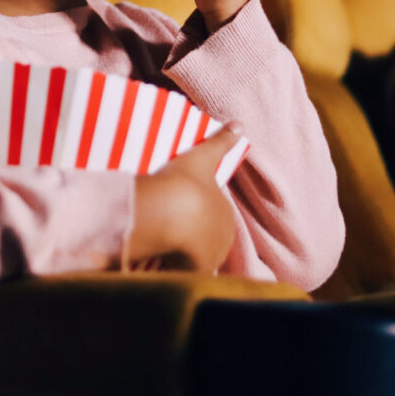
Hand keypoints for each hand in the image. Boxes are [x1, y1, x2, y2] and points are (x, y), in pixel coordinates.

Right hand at [128, 127, 239, 272]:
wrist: (168, 212)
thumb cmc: (186, 182)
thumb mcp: (203, 157)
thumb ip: (221, 142)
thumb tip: (240, 123)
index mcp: (226, 214)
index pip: (211, 215)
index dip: (192, 211)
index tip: (173, 207)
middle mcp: (223, 239)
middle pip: (203, 237)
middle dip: (188, 235)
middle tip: (163, 224)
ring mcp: (209, 258)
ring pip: (192, 256)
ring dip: (179, 252)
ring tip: (157, 241)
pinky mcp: (192, 272)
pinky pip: (180, 271)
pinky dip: (171, 267)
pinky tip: (154, 259)